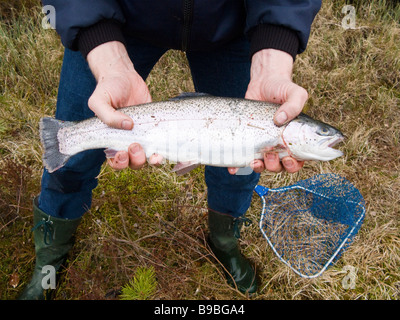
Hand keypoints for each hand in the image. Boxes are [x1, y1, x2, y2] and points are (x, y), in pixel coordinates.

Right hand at [86, 41, 161, 169]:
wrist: (124, 76)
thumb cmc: (108, 89)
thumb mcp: (99, 100)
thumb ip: (107, 115)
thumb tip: (127, 126)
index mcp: (111, 139)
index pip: (115, 160)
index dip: (119, 163)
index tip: (122, 153)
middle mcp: (127, 141)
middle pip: (132, 162)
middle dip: (135, 160)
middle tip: (136, 145)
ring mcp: (143, 136)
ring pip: (147, 158)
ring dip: (151, 160)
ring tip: (154, 154)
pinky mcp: (156, 129)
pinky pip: (161, 146)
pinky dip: (164, 151)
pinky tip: (165, 150)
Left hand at [228, 49, 306, 174]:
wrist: (263, 81)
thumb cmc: (283, 88)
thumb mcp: (295, 93)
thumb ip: (294, 105)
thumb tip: (280, 120)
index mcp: (295, 139)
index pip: (298, 160)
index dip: (294, 165)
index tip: (288, 158)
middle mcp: (279, 144)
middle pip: (279, 166)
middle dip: (275, 166)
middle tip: (270, 153)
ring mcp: (263, 143)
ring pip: (263, 165)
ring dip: (259, 167)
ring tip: (255, 160)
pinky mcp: (248, 140)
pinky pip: (243, 158)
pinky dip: (238, 166)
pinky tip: (233, 168)